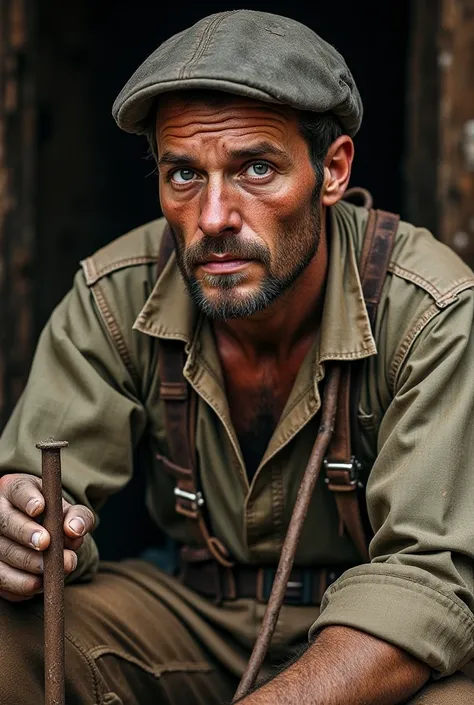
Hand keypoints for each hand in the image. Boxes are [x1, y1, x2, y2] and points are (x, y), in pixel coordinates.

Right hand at [0, 473, 94, 601]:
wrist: (41, 534)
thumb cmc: (54, 517)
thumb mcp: (68, 511)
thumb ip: (77, 516)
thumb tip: (75, 529)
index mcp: (17, 490)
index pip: (19, 490)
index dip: (27, 499)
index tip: (40, 508)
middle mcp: (0, 511)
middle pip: (6, 522)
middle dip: (26, 534)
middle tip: (46, 544)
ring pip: (2, 552)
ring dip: (27, 564)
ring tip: (50, 570)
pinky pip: (1, 579)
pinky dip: (20, 584)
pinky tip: (38, 585)